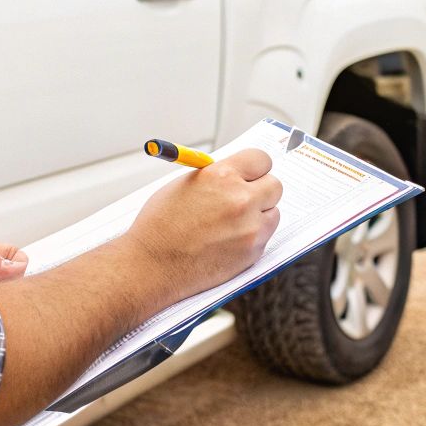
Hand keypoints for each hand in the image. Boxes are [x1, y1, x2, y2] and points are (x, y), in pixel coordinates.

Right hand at [120, 148, 281, 300]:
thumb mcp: (185, 185)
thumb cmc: (160, 225)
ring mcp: (249, 228)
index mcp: (221, 175)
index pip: (261, 159)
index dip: (255, 167)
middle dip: (262, 190)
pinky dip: (252, 237)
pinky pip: (265, 237)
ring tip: (233, 223)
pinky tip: (229, 240)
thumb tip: (239, 173)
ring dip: (259, 216)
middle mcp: (240, 199)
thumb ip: (217, 176)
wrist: (150, 265)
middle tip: (247, 197)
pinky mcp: (252, 252)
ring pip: (273, 213)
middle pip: (275, 185)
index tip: (252, 174)